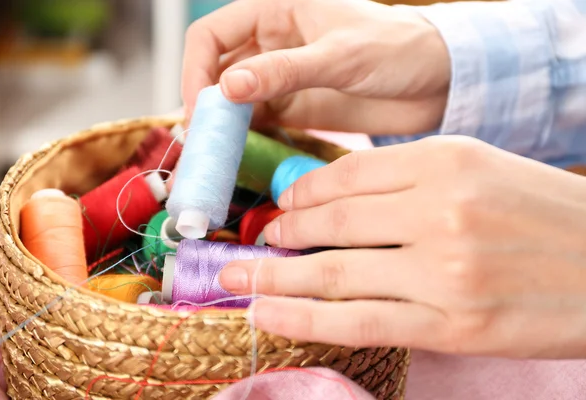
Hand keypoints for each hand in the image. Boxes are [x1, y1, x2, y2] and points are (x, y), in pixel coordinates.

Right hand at [182, 0, 449, 134]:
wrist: (438, 81)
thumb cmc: (398, 48)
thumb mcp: (338, 55)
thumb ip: (282, 71)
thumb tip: (225, 88)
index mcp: (275, 9)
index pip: (210, 36)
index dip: (195, 71)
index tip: (200, 110)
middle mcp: (271, 42)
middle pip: (216, 71)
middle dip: (205, 104)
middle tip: (202, 142)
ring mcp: (282, 77)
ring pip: (233, 100)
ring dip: (222, 126)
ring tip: (216, 157)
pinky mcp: (295, 106)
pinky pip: (258, 122)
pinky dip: (245, 139)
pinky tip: (241, 156)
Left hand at [219, 136, 585, 358]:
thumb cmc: (538, 213)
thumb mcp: (475, 169)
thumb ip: (404, 178)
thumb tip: (330, 199)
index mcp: (444, 161)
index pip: (346, 174)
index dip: (300, 194)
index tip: (279, 208)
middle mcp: (439, 210)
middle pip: (331, 222)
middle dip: (279, 235)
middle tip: (250, 245)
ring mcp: (443, 270)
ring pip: (333, 273)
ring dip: (274, 279)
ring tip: (238, 280)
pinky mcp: (450, 324)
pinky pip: (358, 320)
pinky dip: (304, 320)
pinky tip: (267, 316)